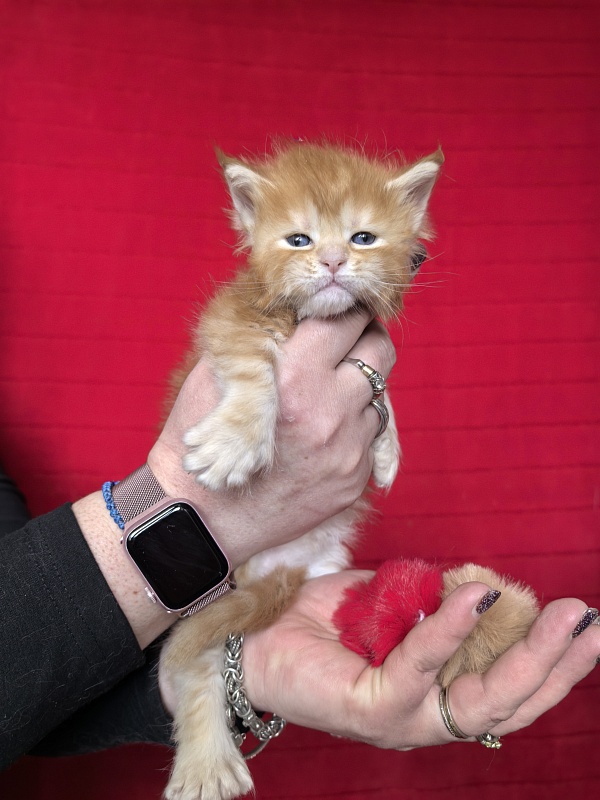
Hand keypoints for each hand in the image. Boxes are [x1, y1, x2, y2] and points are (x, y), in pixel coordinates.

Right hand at [148, 310, 394, 566]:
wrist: (203, 514)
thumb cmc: (201, 435)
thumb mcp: (220, 370)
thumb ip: (263, 334)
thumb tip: (300, 307)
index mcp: (296, 378)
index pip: (347, 320)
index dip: (342, 310)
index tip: (336, 311)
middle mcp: (331, 412)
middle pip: (380, 349)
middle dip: (364, 338)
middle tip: (345, 341)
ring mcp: (349, 449)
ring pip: (380, 392)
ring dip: (360, 384)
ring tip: (328, 390)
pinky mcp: (355, 479)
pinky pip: (373, 435)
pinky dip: (354, 424)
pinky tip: (324, 429)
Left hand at [240, 571, 599, 748]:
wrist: (256, 634)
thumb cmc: (326, 619)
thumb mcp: (394, 602)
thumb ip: (435, 599)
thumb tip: (482, 584)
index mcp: (436, 696)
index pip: (508, 690)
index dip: (552, 663)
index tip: (586, 625)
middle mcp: (426, 717)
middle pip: (510, 704)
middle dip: (558, 664)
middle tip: (589, 622)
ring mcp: (402, 721)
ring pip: (480, 700)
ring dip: (526, 655)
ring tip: (558, 615)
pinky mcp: (372, 710)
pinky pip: (421, 667)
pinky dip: (451, 630)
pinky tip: (476, 596)